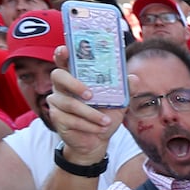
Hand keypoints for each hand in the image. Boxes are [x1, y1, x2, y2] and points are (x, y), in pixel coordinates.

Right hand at [46, 47, 125, 164]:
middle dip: (74, 84)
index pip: (64, 61)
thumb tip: (133, 78)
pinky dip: (89, 126)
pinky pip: (71, 120)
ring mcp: (56, 102)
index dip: (62, 54)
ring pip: (70, 104)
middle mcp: (62, 86)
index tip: (65, 49)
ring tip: (106, 121)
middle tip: (91, 95)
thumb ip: (125, 89)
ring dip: (91, 114)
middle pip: (58, 76)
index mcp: (75, 77)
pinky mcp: (56, 117)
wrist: (98, 140)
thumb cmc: (105, 115)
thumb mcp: (118, 102)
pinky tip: (99, 129)